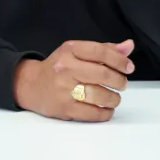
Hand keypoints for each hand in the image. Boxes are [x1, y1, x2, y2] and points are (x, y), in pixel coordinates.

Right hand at [13, 39, 135, 121]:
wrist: (31, 85)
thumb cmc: (58, 68)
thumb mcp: (76, 53)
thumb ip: (103, 50)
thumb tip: (128, 47)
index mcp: (69, 50)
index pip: (100, 52)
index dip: (119, 60)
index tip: (129, 67)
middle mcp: (65, 68)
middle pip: (103, 74)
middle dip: (119, 81)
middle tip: (122, 84)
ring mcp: (64, 89)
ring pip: (100, 95)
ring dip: (114, 99)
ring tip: (113, 98)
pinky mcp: (64, 108)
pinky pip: (93, 113)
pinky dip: (105, 113)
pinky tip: (106, 109)